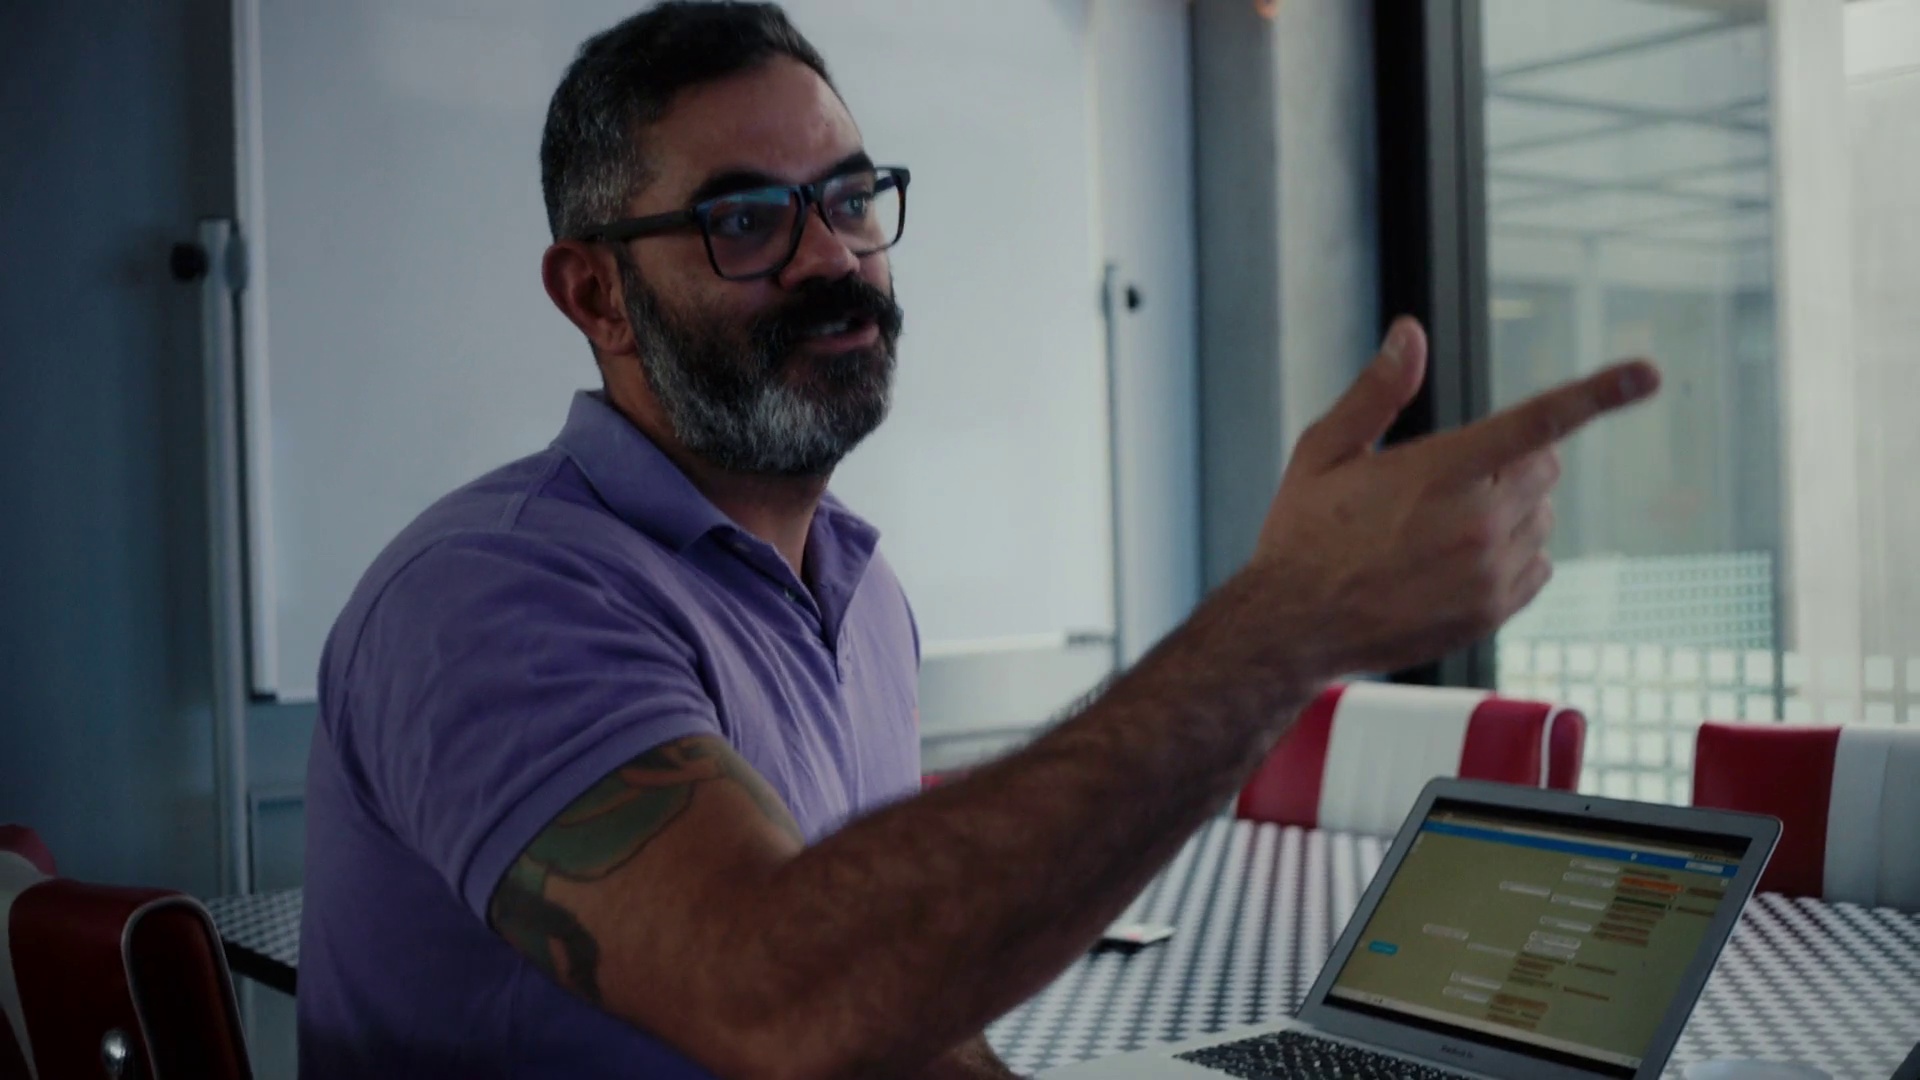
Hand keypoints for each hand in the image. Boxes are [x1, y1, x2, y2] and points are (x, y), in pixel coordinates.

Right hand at [1250, 316, 1658, 677]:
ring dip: (1511, 510)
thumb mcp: (1323, 451)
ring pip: (1542, 517)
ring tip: (1440, 528)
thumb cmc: (1301, 535)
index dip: (1598, 392)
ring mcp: (1488, 573)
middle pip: (1544, 467)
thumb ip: (1377, 391)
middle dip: (1513, 461)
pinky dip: (1514, 555)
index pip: (1536, 421)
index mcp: (1439, 472)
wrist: (1291, 628)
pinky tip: (1457, 560)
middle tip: (1451, 479)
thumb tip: (1409, 333)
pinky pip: (1538, 567)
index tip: (1646, 374)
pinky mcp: (1491, 612)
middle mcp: (1475, 523)